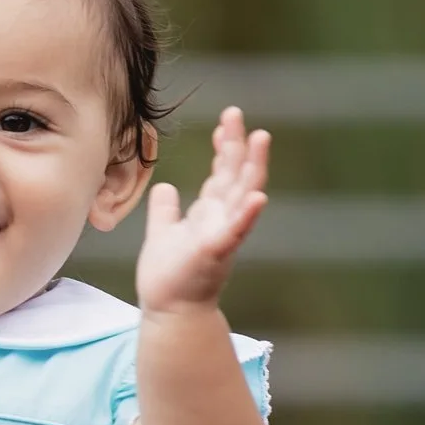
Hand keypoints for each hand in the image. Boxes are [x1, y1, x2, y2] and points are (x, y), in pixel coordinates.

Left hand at [134, 106, 268, 311]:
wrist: (169, 310)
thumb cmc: (169, 275)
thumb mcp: (163, 232)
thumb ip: (166, 210)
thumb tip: (166, 188)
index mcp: (210, 212)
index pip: (222, 171)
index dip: (225, 146)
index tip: (225, 121)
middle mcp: (222, 219)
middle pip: (235, 174)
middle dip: (238, 144)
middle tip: (237, 114)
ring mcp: (223, 234)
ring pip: (244, 194)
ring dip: (253, 167)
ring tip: (261, 139)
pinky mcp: (217, 253)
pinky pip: (236, 231)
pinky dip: (247, 214)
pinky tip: (259, 197)